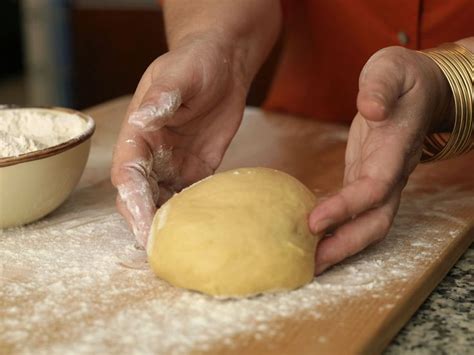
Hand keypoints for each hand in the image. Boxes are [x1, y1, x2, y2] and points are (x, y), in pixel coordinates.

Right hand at [111, 35, 247, 246]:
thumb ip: (163, 97)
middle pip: (141, 195)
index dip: (133, 200)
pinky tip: (201, 228)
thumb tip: (143, 119)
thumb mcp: (179, 74)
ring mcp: (174, 163)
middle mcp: (152, 153)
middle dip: (145, 220)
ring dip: (167, 223)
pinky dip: (191, 213)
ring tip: (180, 247)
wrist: (222, 66)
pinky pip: (190, 196)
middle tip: (160, 249)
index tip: (142, 224)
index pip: (129, 173)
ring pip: (162, 200)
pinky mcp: (197, 169)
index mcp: (138, 133)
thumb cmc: (196, 63)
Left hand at [309, 46, 451, 273]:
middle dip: (345, 245)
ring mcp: (381, 179)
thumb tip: (371, 109)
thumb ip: (380, 87)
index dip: (347, 207)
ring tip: (307, 264)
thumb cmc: (403, 78)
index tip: (313, 222)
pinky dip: (336, 228)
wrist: (421, 91)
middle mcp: (391, 172)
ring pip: (368, 223)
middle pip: (376, 221)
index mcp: (395, 147)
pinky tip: (311, 237)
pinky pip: (355, 212)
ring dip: (340, 245)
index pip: (375, 186)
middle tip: (309, 265)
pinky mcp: (366, 178)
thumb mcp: (391, 69)